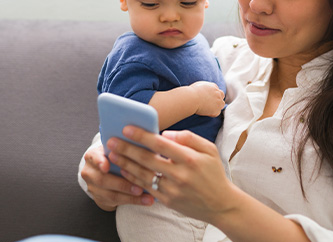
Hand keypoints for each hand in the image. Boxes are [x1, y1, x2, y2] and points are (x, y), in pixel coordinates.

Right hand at [80, 145, 154, 210]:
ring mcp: (93, 187)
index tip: (107, 166)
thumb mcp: (118, 148)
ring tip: (146, 195)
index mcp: (93, 155)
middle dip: (122, 184)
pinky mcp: (101, 199)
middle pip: (102, 180)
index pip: (94, 157)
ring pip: (111, 194)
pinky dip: (134, 201)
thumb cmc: (118, 154)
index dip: (100, 162)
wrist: (105, 170)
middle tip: (139, 187)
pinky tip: (147, 200)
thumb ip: (127, 144)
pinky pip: (117, 202)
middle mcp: (89, 171)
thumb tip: (151, 136)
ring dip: (131, 196)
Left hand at [106, 126, 239, 223]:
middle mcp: (180, 175)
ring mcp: (173, 190)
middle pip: (147, 159)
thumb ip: (188, 138)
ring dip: (125, 164)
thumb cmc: (213, 173)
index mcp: (190, 159)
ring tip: (113, 155)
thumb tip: (165, 133)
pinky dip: (133, 179)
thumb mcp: (209, 149)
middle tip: (111, 141)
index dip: (142, 136)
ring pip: (143, 175)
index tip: (127, 128)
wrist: (221, 204)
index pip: (161, 144)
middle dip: (127, 149)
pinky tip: (124, 170)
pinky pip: (146, 188)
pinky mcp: (168, 201)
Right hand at [189, 81, 224, 116]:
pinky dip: (212, 113)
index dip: (212, 95)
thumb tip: (202, 91)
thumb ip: (203, 87)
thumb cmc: (191, 92)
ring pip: (221, 104)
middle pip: (221, 96)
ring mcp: (218, 101)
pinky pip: (217, 113)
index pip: (216, 90)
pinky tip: (206, 112)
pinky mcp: (217, 109)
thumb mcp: (198, 85)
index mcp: (213, 86)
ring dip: (216, 106)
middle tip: (209, 103)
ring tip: (207, 108)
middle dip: (217, 99)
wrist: (192, 98)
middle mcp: (218, 92)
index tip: (207, 98)